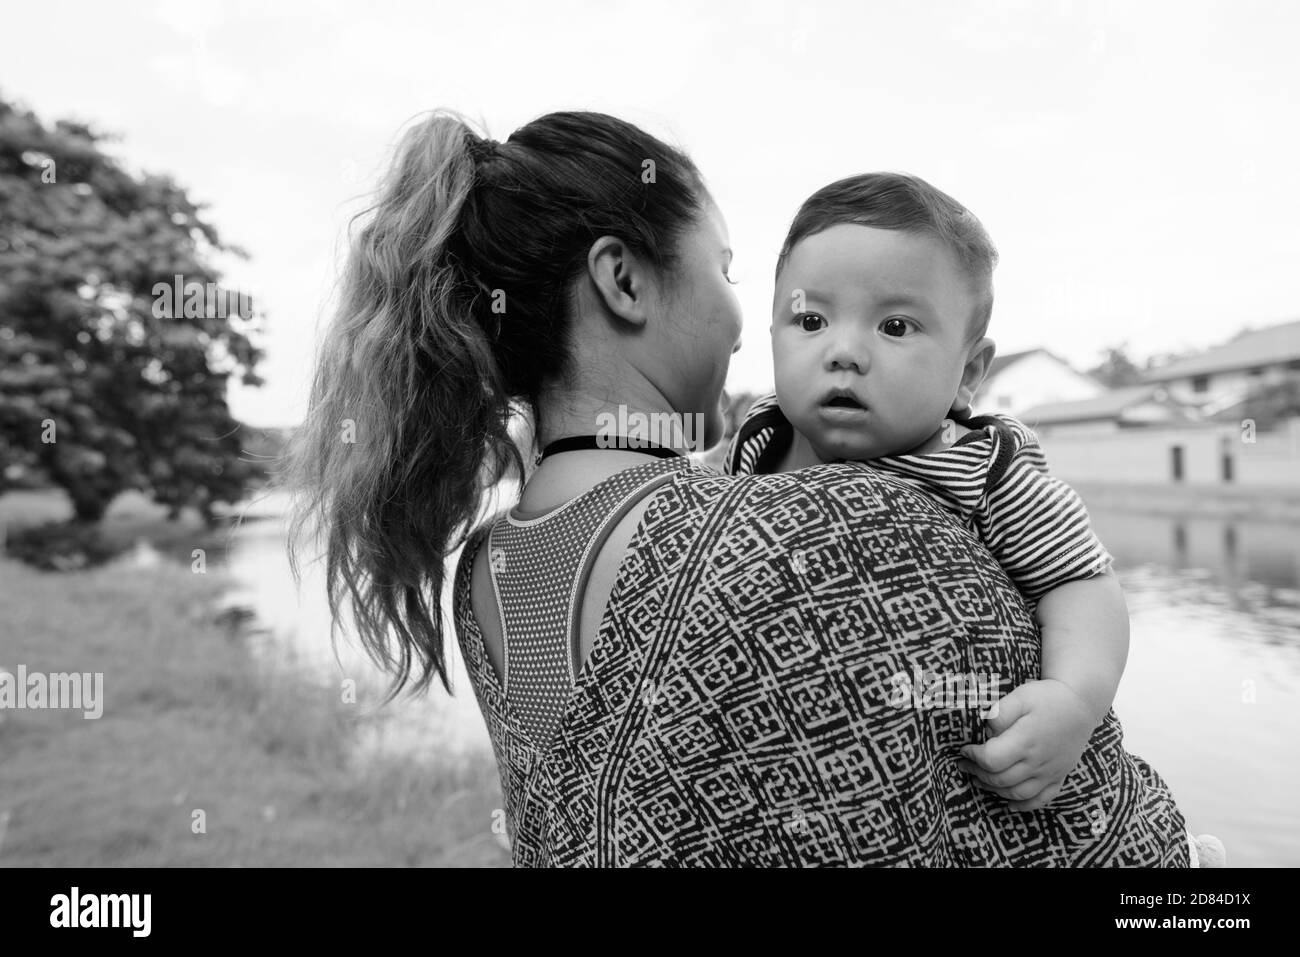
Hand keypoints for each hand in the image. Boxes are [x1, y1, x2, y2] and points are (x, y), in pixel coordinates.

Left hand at [957, 679, 1096, 811]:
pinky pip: (1042, 799)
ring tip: (978, 781)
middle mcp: (1038, 761)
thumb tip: (985, 731)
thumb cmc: (1047, 698)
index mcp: (1026, 741)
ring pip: (1017, 793)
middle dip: (977, 774)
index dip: (974, 756)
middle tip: (964, 765)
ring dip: (994, 790)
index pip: (992, 760)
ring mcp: (1050, 772)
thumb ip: (1000, 713)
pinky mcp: (1059, 776)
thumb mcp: (1020, 696)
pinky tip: (1009, 804)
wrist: (1081, 704)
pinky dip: (1023, 805)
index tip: (964, 749)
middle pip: (1001, 779)